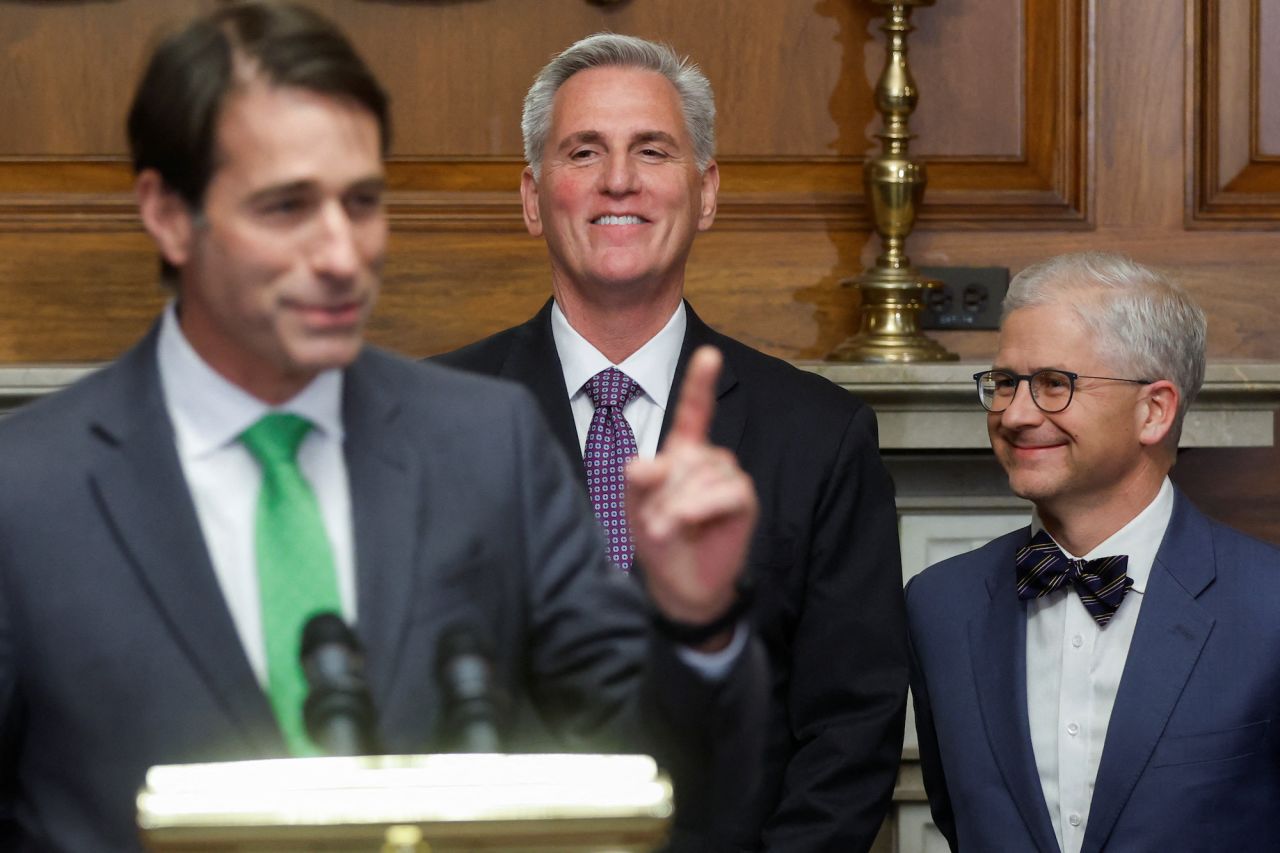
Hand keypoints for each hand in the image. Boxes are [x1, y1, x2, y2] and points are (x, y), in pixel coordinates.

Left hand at [627, 346, 757, 637]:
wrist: (679, 583)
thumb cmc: (658, 539)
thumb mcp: (635, 508)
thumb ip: (636, 484)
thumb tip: (644, 465)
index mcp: (683, 452)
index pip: (694, 411)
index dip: (700, 383)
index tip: (710, 354)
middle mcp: (709, 459)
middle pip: (686, 455)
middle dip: (663, 491)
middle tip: (653, 522)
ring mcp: (729, 479)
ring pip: (702, 474)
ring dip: (676, 505)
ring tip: (666, 529)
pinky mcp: (743, 501)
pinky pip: (726, 491)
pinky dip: (699, 507)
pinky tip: (687, 523)